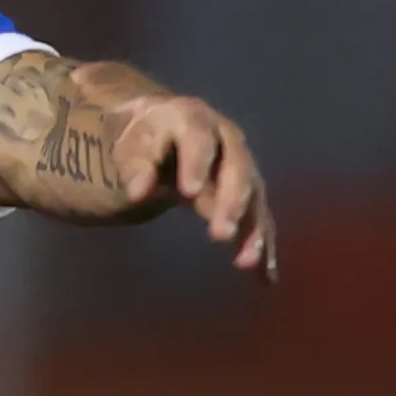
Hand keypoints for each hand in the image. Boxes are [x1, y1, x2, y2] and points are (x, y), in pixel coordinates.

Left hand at [109, 86, 275, 279]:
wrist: (163, 129)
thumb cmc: (143, 138)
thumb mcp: (130, 146)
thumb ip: (135, 165)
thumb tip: (137, 192)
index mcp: (193, 120)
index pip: (198, 139)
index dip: (196, 163)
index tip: (188, 192)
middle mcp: (226, 140)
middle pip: (236, 169)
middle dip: (231, 201)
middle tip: (220, 234)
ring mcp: (240, 166)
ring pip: (253, 197)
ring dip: (252, 229)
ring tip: (246, 262)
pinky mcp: (246, 192)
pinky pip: (258, 218)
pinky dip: (262, 245)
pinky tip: (265, 276)